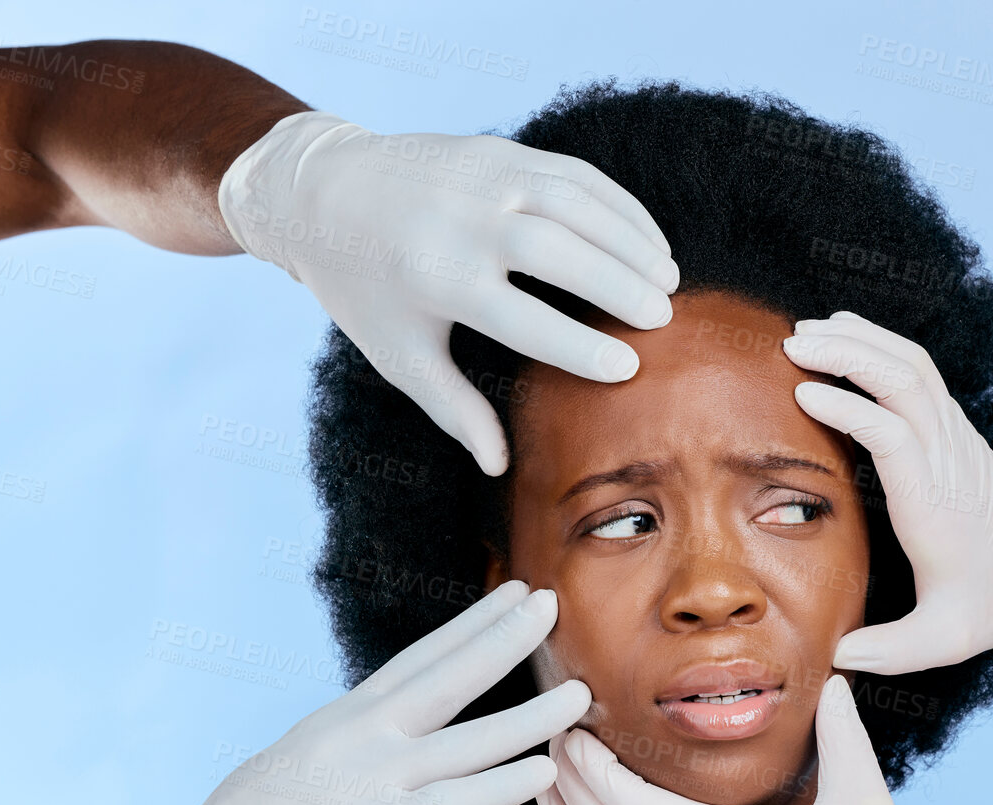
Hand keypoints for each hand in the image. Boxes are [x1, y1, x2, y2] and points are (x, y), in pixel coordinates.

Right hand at [37, 580, 587, 804]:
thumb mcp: (290, 769)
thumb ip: (337, 750)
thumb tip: (366, 740)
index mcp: (340, 722)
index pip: (417, 660)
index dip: (469, 627)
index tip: (510, 595)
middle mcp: (358, 739)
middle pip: (446, 675)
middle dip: (503, 637)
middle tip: (552, 599)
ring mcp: (368, 783)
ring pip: (467, 739)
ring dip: (530, 715)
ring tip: (580, 693)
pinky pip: (454, 803)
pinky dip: (503, 784)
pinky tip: (546, 771)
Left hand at [217, 111, 679, 473]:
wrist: (323, 190)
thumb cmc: (367, 290)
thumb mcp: (399, 355)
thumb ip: (453, 408)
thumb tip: (500, 467)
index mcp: (436, 278)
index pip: (522, 317)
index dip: (579, 346)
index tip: (627, 369)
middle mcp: (463, 220)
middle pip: (559, 253)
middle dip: (618, 285)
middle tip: (662, 320)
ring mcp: (484, 176)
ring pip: (577, 204)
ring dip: (631, 241)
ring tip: (668, 282)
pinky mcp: (499, 149)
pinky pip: (575, 174)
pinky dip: (620, 206)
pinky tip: (649, 240)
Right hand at [782, 312, 992, 673]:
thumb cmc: (991, 602)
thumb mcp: (943, 639)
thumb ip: (888, 652)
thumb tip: (836, 657)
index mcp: (936, 503)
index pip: (895, 436)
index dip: (849, 408)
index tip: (801, 394)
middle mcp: (947, 458)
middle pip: (903, 381)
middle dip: (847, 353)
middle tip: (789, 345)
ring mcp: (953, 436)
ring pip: (912, 365)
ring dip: (860, 340)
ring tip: (806, 331)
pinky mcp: (953, 427)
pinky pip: (916, 371)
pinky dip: (877, 346)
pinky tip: (843, 338)